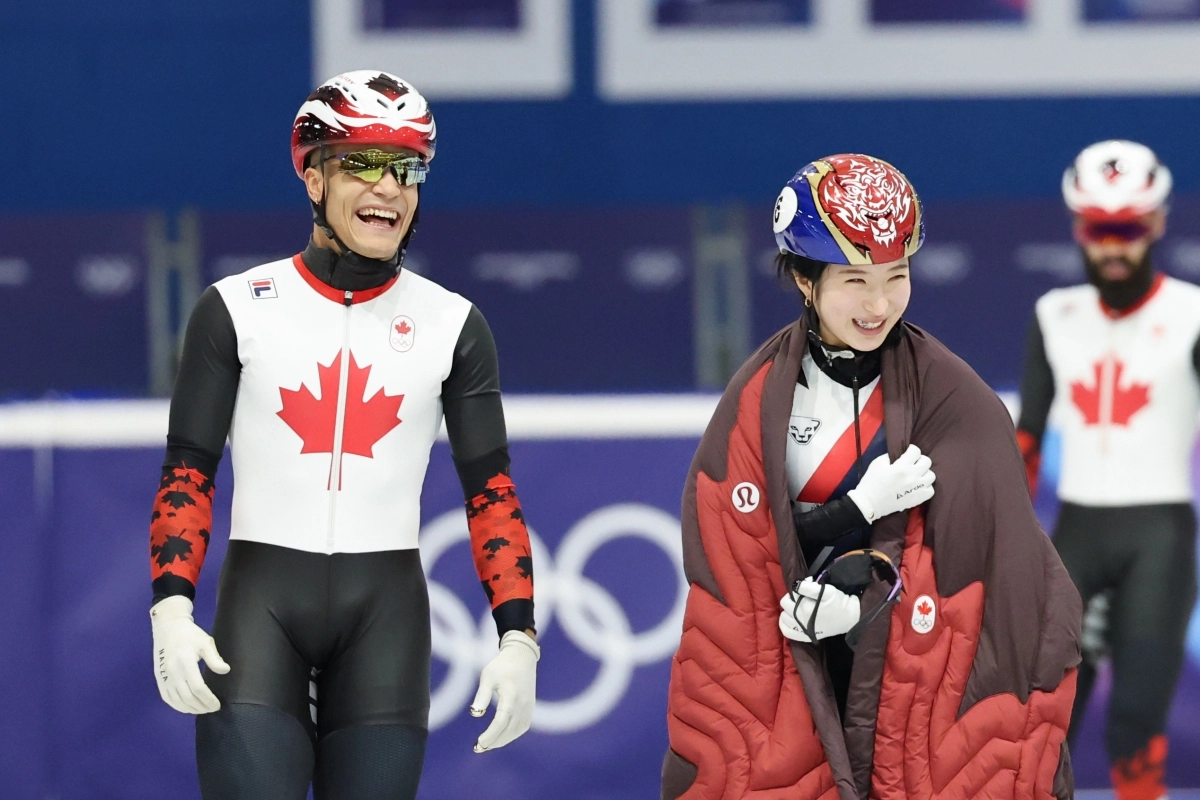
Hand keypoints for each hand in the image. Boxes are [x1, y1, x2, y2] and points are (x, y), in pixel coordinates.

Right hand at [149, 596, 229, 713]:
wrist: (168, 628)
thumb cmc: (190, 635)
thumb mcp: (206, 642)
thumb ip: (215, 658)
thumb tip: (225, 671)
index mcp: (185, 661)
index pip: (198, 687)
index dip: (208, 699)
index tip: (217, 704)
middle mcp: (172, 671)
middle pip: (188, 697)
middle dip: (202, 706)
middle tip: (212, 708)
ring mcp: (163, 676)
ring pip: (177, 700)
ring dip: (191, 709)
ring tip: (203, 709)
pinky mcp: (159, 678)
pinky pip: (167, 698)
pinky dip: (178, 706)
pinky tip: (188, 708)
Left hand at [470, 630, 539, 751]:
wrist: (522, 657)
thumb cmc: (502, 666)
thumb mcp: (488, 676)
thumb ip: (482, 695)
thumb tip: (475, 714)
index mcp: (511, 696)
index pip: (501, 722)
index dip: (490, 735)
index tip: (478, 743)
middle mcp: (522, 705)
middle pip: (508, 730)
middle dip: (493, 742)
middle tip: (478, 748)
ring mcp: (528, 707)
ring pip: (516, 731)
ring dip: (502, 740)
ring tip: (487, 745)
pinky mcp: (530, 708)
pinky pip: (522, 727)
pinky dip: (511, 735)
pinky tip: (500, 737)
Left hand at [779, 578, 860, 642]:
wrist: (849, 618)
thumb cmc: (838, 602)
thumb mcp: (826, 590)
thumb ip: (808, 587)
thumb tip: (795, 585)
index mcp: (805, 608)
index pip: (790, 596)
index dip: (796, 590)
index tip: (804, 589)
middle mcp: (801, 620)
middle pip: (785, 606)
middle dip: (791, 599)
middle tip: (801, 597)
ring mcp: (802, 630)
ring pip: (783, 619)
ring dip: (787, 611)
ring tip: (795, 608)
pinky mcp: (805, 636)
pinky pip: (788, 633)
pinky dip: (784, 626)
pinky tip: (788, 620)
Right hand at [846, 444, 935, 522]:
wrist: (869, 503)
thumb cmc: (871, 482)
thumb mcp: (877, 463)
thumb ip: (890, 456)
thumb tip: (900, 454)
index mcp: (901, 467)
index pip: (916, 451)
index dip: (911, 450)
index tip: (907, 453)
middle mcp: (912, 476)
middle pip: (927, 462)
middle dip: (919, 460)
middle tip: (912, 463)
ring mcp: (917, 489)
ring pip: (931, 476)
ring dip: (924, 473)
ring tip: (916, 475)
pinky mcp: (918, 499)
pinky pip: (931, 490)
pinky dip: (926, 487)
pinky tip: (918, 486)